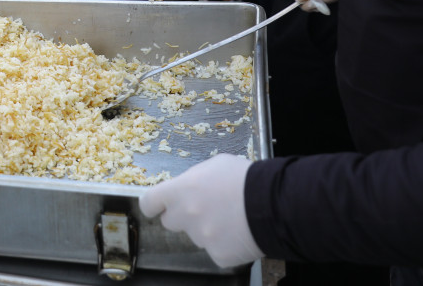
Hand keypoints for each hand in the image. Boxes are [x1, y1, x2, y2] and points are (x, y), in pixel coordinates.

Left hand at [139, 154, 261, 268]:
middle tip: (203, 208)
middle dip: (182, 215)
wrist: (273, 203)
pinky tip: (238, 232)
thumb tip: (187, 188)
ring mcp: (202, 239)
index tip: (158, 206)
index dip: (153, 205)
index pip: (149, 203)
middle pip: (170, 222)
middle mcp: (186, 216)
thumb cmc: (245, 178)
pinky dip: (224, 244)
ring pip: (196, 236)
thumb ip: (193, 179)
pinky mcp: (218, 256)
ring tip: (229, 216)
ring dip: (206, 229)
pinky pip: (215, 251)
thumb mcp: (214, 165)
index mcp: (180, 191)